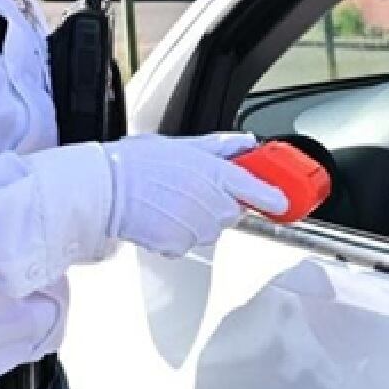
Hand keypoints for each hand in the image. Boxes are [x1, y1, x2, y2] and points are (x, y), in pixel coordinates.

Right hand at [102, 132, 287, 255]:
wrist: (105, 190)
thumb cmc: (136, 164)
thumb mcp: (182, 145)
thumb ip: (219, 147)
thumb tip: (244, 143)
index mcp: (216, 174)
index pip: (258, 189)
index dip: (273, 197)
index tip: (282, 201)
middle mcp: (211, 204)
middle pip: (231, 211)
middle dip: (218, 202)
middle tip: (193, 189)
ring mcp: (196, 228)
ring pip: (209, 229)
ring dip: (196, 219)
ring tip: (170, 201)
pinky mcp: (179, 246)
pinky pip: (187, 242)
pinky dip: (177, 233)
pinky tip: (160, 216)